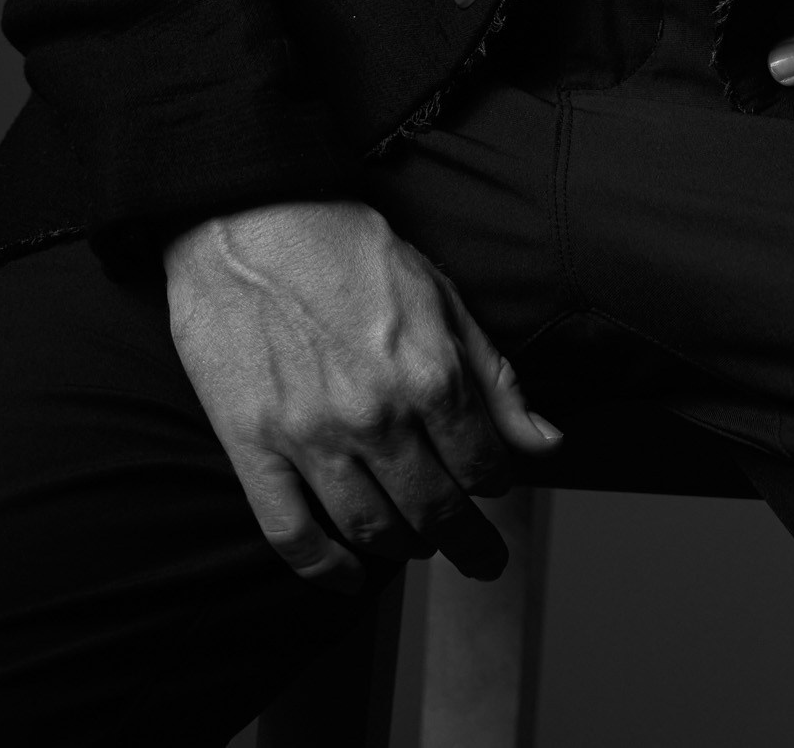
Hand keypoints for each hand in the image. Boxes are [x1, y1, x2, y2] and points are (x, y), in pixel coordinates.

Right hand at [165, 198, 561, 588]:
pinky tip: (347, 580)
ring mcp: (311, 437)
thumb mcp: (439, 293)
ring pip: (371, 529)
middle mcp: (377, 415)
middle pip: (435, 510)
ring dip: (404, 549)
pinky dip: (324, 572)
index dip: (496, 484)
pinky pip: (290, 536)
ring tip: (417, 547)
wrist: (246, 213)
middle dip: (466, 541)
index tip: (494, 487)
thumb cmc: (346, 246)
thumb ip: (495, 376)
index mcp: (430, 372)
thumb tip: (547, 443)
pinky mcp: (253, 445)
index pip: (483, 466)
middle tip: (481, 559)